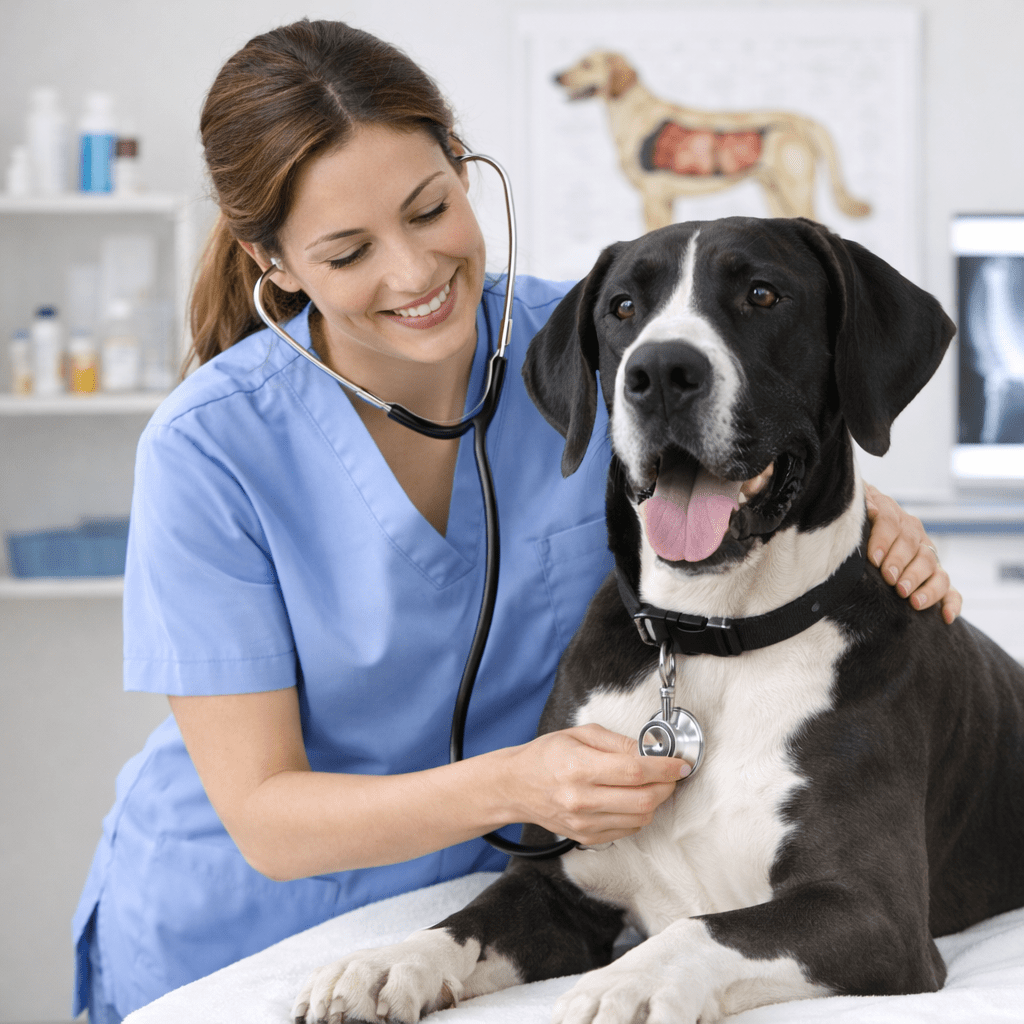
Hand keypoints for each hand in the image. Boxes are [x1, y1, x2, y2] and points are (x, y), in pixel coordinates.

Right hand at [500, 723, 686, 846]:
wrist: (516, 786)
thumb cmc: (546, 756)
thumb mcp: (580, 734)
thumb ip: (617, 742)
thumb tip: (649, 750)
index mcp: (579, 768)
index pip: (634, 771)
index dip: (664, 767)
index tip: (680, 764)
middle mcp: (581, 799)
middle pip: (643, 799)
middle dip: (667, 785)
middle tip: (671, 774)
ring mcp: (584, 823)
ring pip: (641, 817)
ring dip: (655, 800)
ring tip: (652, 784)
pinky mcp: (587, 837)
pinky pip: (628, 829)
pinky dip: (639, 814)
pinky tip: (631, 798)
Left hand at [864, 483, 960, 623]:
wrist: (865, 526)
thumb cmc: (856, 521)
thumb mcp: (856, 507)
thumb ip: (864, 505)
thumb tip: (872, 508)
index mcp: (893, 515)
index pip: (891, 524)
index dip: (884, 541)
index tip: (874, 559)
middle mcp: (915, 536)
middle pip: (915, 549)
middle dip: (904, 566)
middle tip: (892, 581)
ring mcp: (927, 557)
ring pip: (934, 569)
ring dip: (926, 586)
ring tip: (913, 601)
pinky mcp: (934, 578)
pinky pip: (949, 591)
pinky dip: (951, 603)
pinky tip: (946, 617)